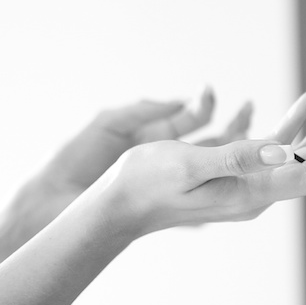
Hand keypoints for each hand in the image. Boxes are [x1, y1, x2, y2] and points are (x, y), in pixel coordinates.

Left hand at [0, 89, 251, 263]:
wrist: (51, 205)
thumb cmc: (73, 161)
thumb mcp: (109, 123)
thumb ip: (144, 110)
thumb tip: (182, 102)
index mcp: (151, 137)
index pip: (190, 120)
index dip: (205, 107)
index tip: (211, 92)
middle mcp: (168, 162)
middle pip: (213, 143)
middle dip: (235, 127)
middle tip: (250, 110)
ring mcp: (173, 187)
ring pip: (216, 170)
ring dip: (236, 156)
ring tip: (254, 142)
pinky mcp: (172, 212)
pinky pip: (206, 202)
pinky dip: (224, 193)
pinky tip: (237, 187)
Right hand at [85, 88, 305, 241]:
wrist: (118, 205)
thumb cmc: (145, 184)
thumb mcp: (188, 164)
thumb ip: (236, 157)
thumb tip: (286, 152)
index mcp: (251, 194)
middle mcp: (259, 191)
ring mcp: (251, 182)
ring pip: (303, 152)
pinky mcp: (240, 172)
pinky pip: (280, 148)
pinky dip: (299, 123)